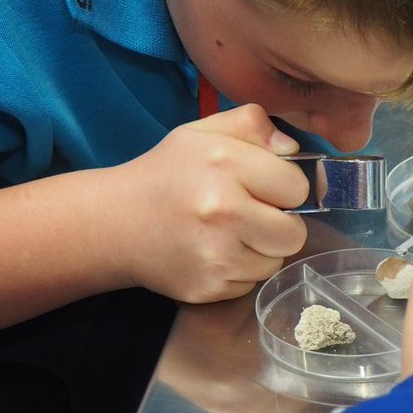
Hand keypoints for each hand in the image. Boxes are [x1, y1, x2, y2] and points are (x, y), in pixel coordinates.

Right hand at [95, 105, 309, 302]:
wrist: (115, 223)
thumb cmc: (167, 174)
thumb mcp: (203, 133)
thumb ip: (252, 124)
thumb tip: (293, 150)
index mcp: (225, 163)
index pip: (297, 187)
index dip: (287, 188)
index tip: (267, 188)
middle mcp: (222, 210)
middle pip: (294, 234)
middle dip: (282, 225)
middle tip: (256, 216)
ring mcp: (214, 254)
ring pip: (274, 262)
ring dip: (260, 251)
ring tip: (229, 234)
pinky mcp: (207, 287)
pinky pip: (249, 284)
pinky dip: (238, 272)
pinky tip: (213, 253)